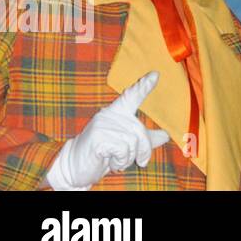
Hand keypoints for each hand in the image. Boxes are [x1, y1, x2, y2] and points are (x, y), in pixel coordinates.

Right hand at [47, 72, 171, 190]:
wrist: (74, 166)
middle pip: (140, 132)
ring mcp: (103, 124)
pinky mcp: (98, 137)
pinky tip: (110, 161)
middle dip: (143, 150)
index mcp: (116, 113)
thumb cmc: (102, 153)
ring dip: (128, 158)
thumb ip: (144, 138)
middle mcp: (109, 114)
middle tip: (140, 161)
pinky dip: (120, 160)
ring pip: (133, 142)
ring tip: (116, 159)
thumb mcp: (126, 144)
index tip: (156, 74)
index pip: (131, 96)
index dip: (144, 86)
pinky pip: (123, 150)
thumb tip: (166, 135)